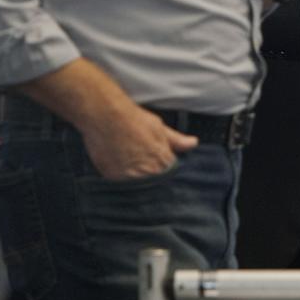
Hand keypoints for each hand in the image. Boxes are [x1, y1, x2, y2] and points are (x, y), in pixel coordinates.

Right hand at [80, 100, 198, 180]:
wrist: (106, 116)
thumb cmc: (135, 120)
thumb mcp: (160, 128)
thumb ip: (177, 140)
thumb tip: (193, 143)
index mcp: (162, 162)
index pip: (169, 172)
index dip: (164, 165)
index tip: (157, 159)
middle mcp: (146, 174)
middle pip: (153, 179)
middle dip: (150, 171)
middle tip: (140, 156)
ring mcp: (128, 177)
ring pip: (137, 183)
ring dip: (135, 175)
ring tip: (128, 157)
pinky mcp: (112, 178)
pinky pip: (120, 182)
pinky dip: (120, 174)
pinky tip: (118, 160)